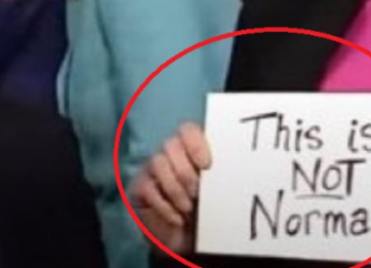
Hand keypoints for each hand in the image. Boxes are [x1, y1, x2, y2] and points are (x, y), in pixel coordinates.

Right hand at [129, 122, 212, 254]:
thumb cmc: (206, 211)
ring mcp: (150, 169)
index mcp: (190, 149)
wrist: (186, 240)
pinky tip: (177, 219)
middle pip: (170, 144)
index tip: (207, 165)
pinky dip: (165, 206)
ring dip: (175, 188)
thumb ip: (219, 176)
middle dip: (185, 171)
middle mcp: (168, 154)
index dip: (196, 144)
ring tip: (188, 208)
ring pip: (157, 163)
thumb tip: (231, 167)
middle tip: (198, 193)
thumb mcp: (218, 192)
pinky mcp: (138, 187)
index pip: (187, 130)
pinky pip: (148, 188)